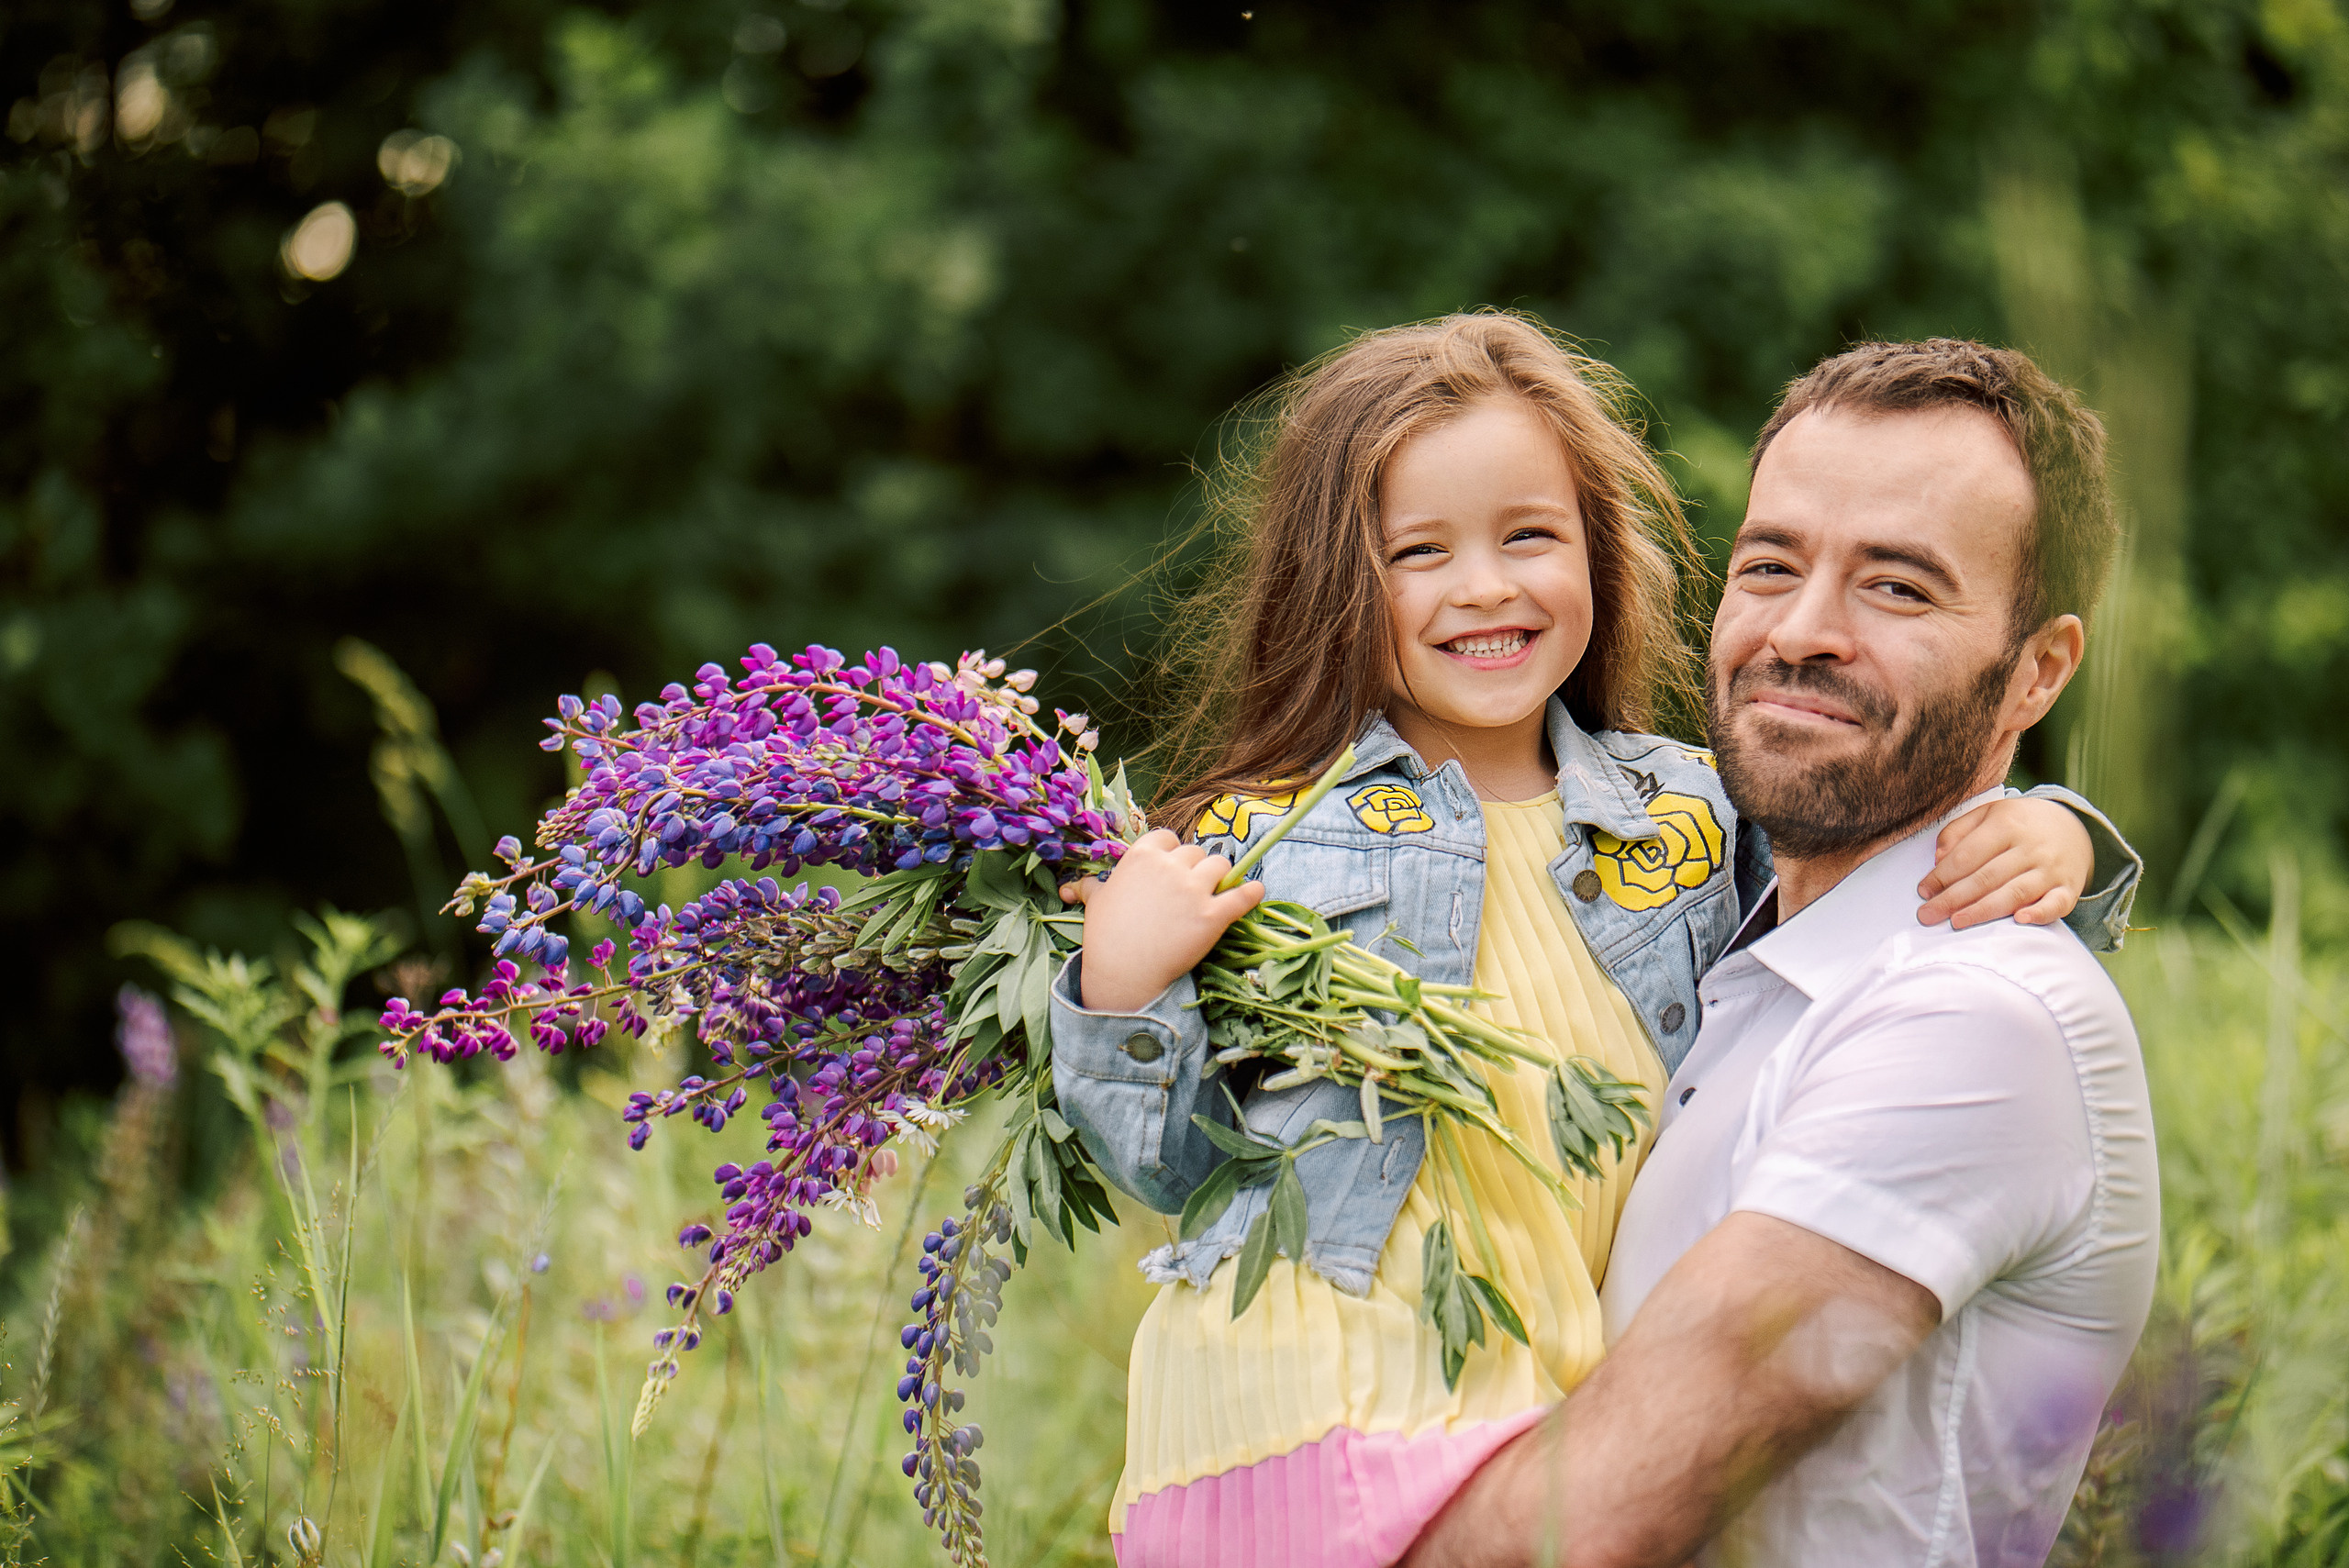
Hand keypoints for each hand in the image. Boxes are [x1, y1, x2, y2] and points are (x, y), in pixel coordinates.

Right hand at [1059, 830, 1263, 1012]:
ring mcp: (1193, 890)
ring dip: (1221, 876)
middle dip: (1195, 868)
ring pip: (1221, 866)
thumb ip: (1091, 887)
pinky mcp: (1213, 915)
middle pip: (1196, 852)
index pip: (1167, 838)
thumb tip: (1072, 887)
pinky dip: (1252, 892)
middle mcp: (1169, 867)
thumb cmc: (1105, 937)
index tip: (1171, 868)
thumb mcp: (1096, 904)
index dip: (1172, 854)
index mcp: (1141, 857)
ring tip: (1217, 891)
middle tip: (1190, 889)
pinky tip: (1256, 891)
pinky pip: (1243, 895)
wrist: (1123, 972)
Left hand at [1916, 797, 2092, 929]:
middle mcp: (2030, 847)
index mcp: (2006, 824)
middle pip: (1986, 877)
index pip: (1968, 855)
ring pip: (2014, 893)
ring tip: (1956, 922)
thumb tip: (1938, 859)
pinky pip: (2056, 904)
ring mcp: (2051, 869)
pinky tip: (2019, 920)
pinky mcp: (2068, 888)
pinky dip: (2039, 913)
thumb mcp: (1987, 814)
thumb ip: (1958, 831)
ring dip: (1983, 910)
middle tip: (1927, 915)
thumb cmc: (2018, 824)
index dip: (1943, 875)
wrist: (2073, 827)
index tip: (1923, 891)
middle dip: (1954, 898)